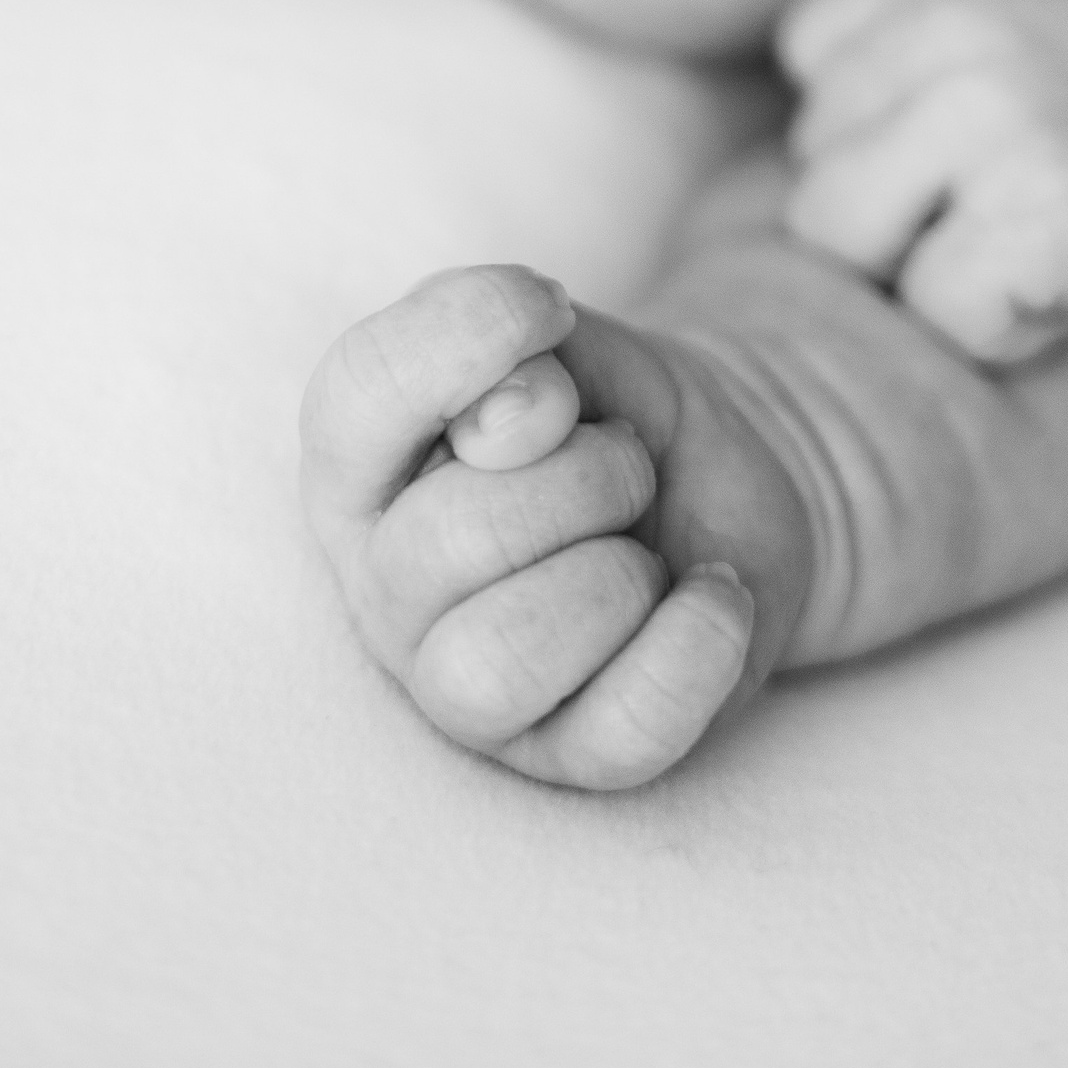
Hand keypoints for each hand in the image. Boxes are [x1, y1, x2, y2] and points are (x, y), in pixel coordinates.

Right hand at [298, 263, 815, 790]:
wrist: (715, 476)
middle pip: (448, 543)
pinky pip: (624, 732)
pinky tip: (711, 593)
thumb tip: (508, 418)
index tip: (551, 312)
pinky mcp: (567, 756)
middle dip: (585, 476)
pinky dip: (694, 645)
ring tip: (642, 543)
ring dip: (615, 575)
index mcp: (356, 468)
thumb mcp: (559, 333)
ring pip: (499, 663)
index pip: (352, 398)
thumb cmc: (603, 407)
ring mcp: (463, 690)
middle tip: (624, 461)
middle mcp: (384, 589)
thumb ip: (511, 338)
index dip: (463, 342)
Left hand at [780, 0, 1067, 355]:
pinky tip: (1059, 285)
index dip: (867, 118)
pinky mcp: (1031, 216)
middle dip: (887, 205)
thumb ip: (899, 31)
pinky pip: (936, 303)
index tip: (951, 131)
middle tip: (997, 197)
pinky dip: (993, 326)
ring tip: (1014, 239)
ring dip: (921, 266)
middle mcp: (943, 37)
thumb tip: (802, 88)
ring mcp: (983, 123)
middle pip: (813, 163)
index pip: (808, 53)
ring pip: (842, 233)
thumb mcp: (1001, 12)